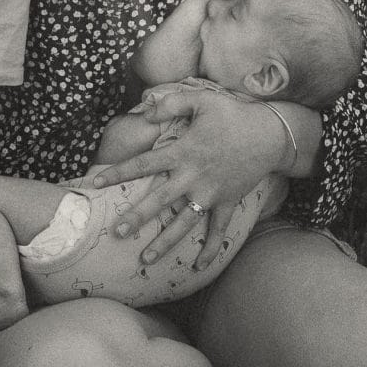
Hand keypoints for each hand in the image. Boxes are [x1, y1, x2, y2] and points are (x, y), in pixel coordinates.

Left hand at [88, 82, 300, 270]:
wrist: (270, 134)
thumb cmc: (232, 114)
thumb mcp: (200, 99)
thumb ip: (170, 103)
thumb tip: (146, 109)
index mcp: (182, 153)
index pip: (142, 164)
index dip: (117, 172)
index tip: (96, 182)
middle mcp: (192, 177)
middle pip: (158, 202)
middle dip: (136, 218)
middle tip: (116, 233)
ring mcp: (210, 194)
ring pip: (182, 224)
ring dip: (164, 243)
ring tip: (145, 260)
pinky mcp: (227, 203)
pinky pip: (216, 231)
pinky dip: (209, 250)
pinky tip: (198, 267)